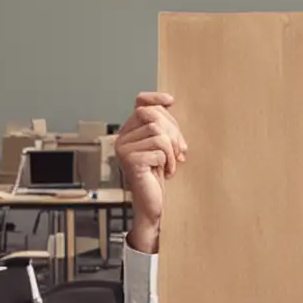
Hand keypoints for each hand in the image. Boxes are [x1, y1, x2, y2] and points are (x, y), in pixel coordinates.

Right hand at [117, 91, 186, 252]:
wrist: (154, 204)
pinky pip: (158, 150)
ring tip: (170, 164)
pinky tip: (166, 172)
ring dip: (172, 150)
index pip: (140, 103)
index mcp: (130, 131)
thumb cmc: (161, 175)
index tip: (171, 101)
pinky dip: (168, 162)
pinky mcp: (130, 161)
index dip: (155, 98)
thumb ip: (164, 126)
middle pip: (152, 115)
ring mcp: (123, 150)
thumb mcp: (165, 146)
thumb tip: (168, 102)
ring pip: (158, 133)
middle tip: (179, 151)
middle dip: (173, 132)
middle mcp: (122, 138)